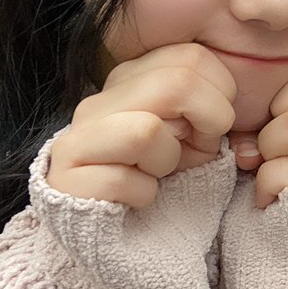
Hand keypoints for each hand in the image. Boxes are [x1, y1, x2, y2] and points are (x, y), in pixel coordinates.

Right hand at [47, 44, 235, 206]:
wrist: (117, 231)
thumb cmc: (160, 177)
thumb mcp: (194, 137)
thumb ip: (208, 107)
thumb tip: (222, 107)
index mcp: (130, 79)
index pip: (194, 57)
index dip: (219, 97)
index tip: (207, 127)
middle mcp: (99, 100)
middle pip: (179, 82)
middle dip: (205, 123)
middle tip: (191, 149)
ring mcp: (78, 135)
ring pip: (148, 131)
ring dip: (168, 161)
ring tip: (153, 172)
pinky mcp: (65, 175)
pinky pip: (124, 180)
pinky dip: (142, 195)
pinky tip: (132, 197)